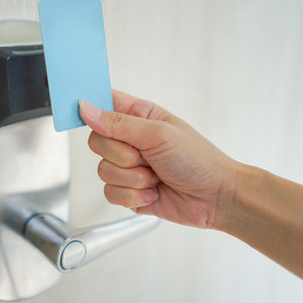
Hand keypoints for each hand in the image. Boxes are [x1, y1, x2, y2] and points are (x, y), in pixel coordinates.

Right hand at [79, 90, 237, 228]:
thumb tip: (86, 109)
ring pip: (102, 170)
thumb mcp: (158, 134)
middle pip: (97, 142)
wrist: (216, 198)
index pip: (103, 104)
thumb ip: (118, 123)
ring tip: (156, 177)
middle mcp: (130, 140)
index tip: (87, 116)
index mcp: (138, 116)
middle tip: (146, 156)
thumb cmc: (198, 159)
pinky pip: (110, 193)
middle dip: (121, 155)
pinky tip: (153, 191)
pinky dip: (133, 195)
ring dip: (132, 178)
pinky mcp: (128, 190)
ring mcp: (128, 166)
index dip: (91, 109)